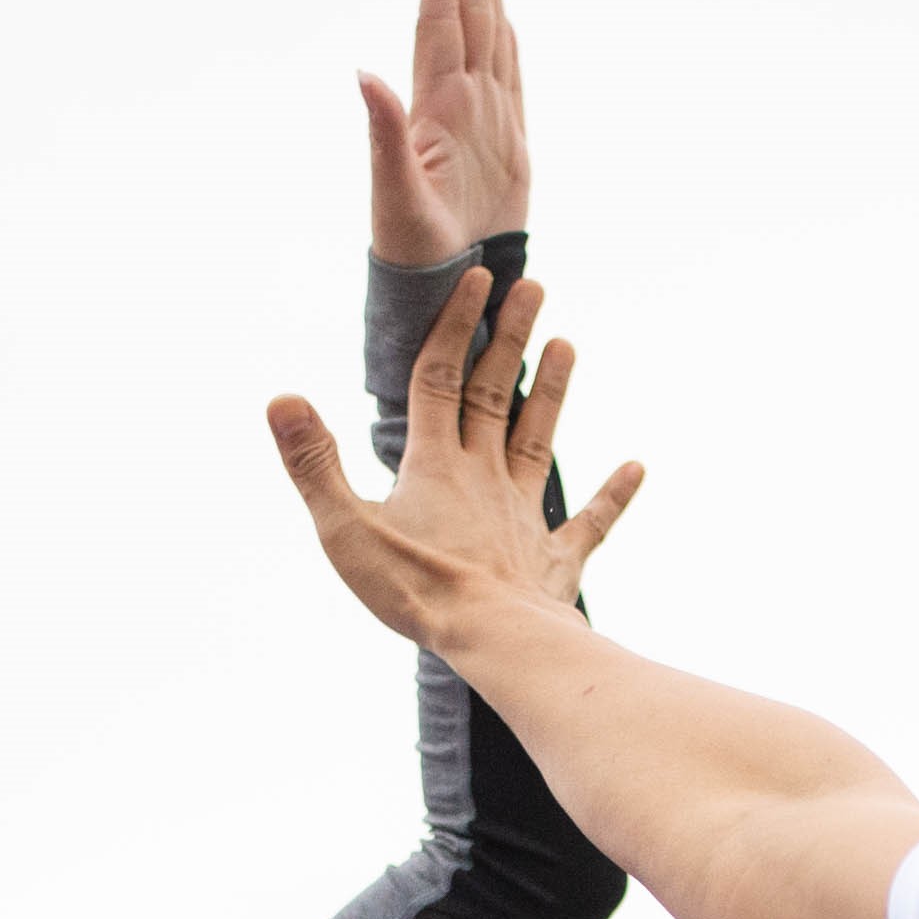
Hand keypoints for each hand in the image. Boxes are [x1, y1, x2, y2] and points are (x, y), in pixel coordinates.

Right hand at [271, 271, 638, 651]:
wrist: (493, 640)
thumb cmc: (415, 590)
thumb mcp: (345, 529)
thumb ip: (314, 464)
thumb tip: (281, 398)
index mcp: (433, 465)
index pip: (440, 378)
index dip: (454, 326)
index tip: (475, 278)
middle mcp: (484, 478)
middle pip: (493, 395)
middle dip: (510, 338)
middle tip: (531, 287)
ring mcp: (523, 517)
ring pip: (538, 440)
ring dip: (553, 393)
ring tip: (568, 346)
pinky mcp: (554, 561)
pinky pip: (590, 524)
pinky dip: (614, 496)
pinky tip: (637, 467)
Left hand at [361, 0, 529, 267]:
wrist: (444, 290)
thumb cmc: (412, 251)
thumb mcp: (394, 194)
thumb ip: (383, 134)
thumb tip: (363, 72)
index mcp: (439, 106)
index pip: (440, 22)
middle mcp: (462, 102)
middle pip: (468, 14)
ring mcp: (487, 118)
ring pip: (490, 35)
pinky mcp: (509, 143)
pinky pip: (511, 76)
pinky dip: (508, 39)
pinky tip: (504, 15)